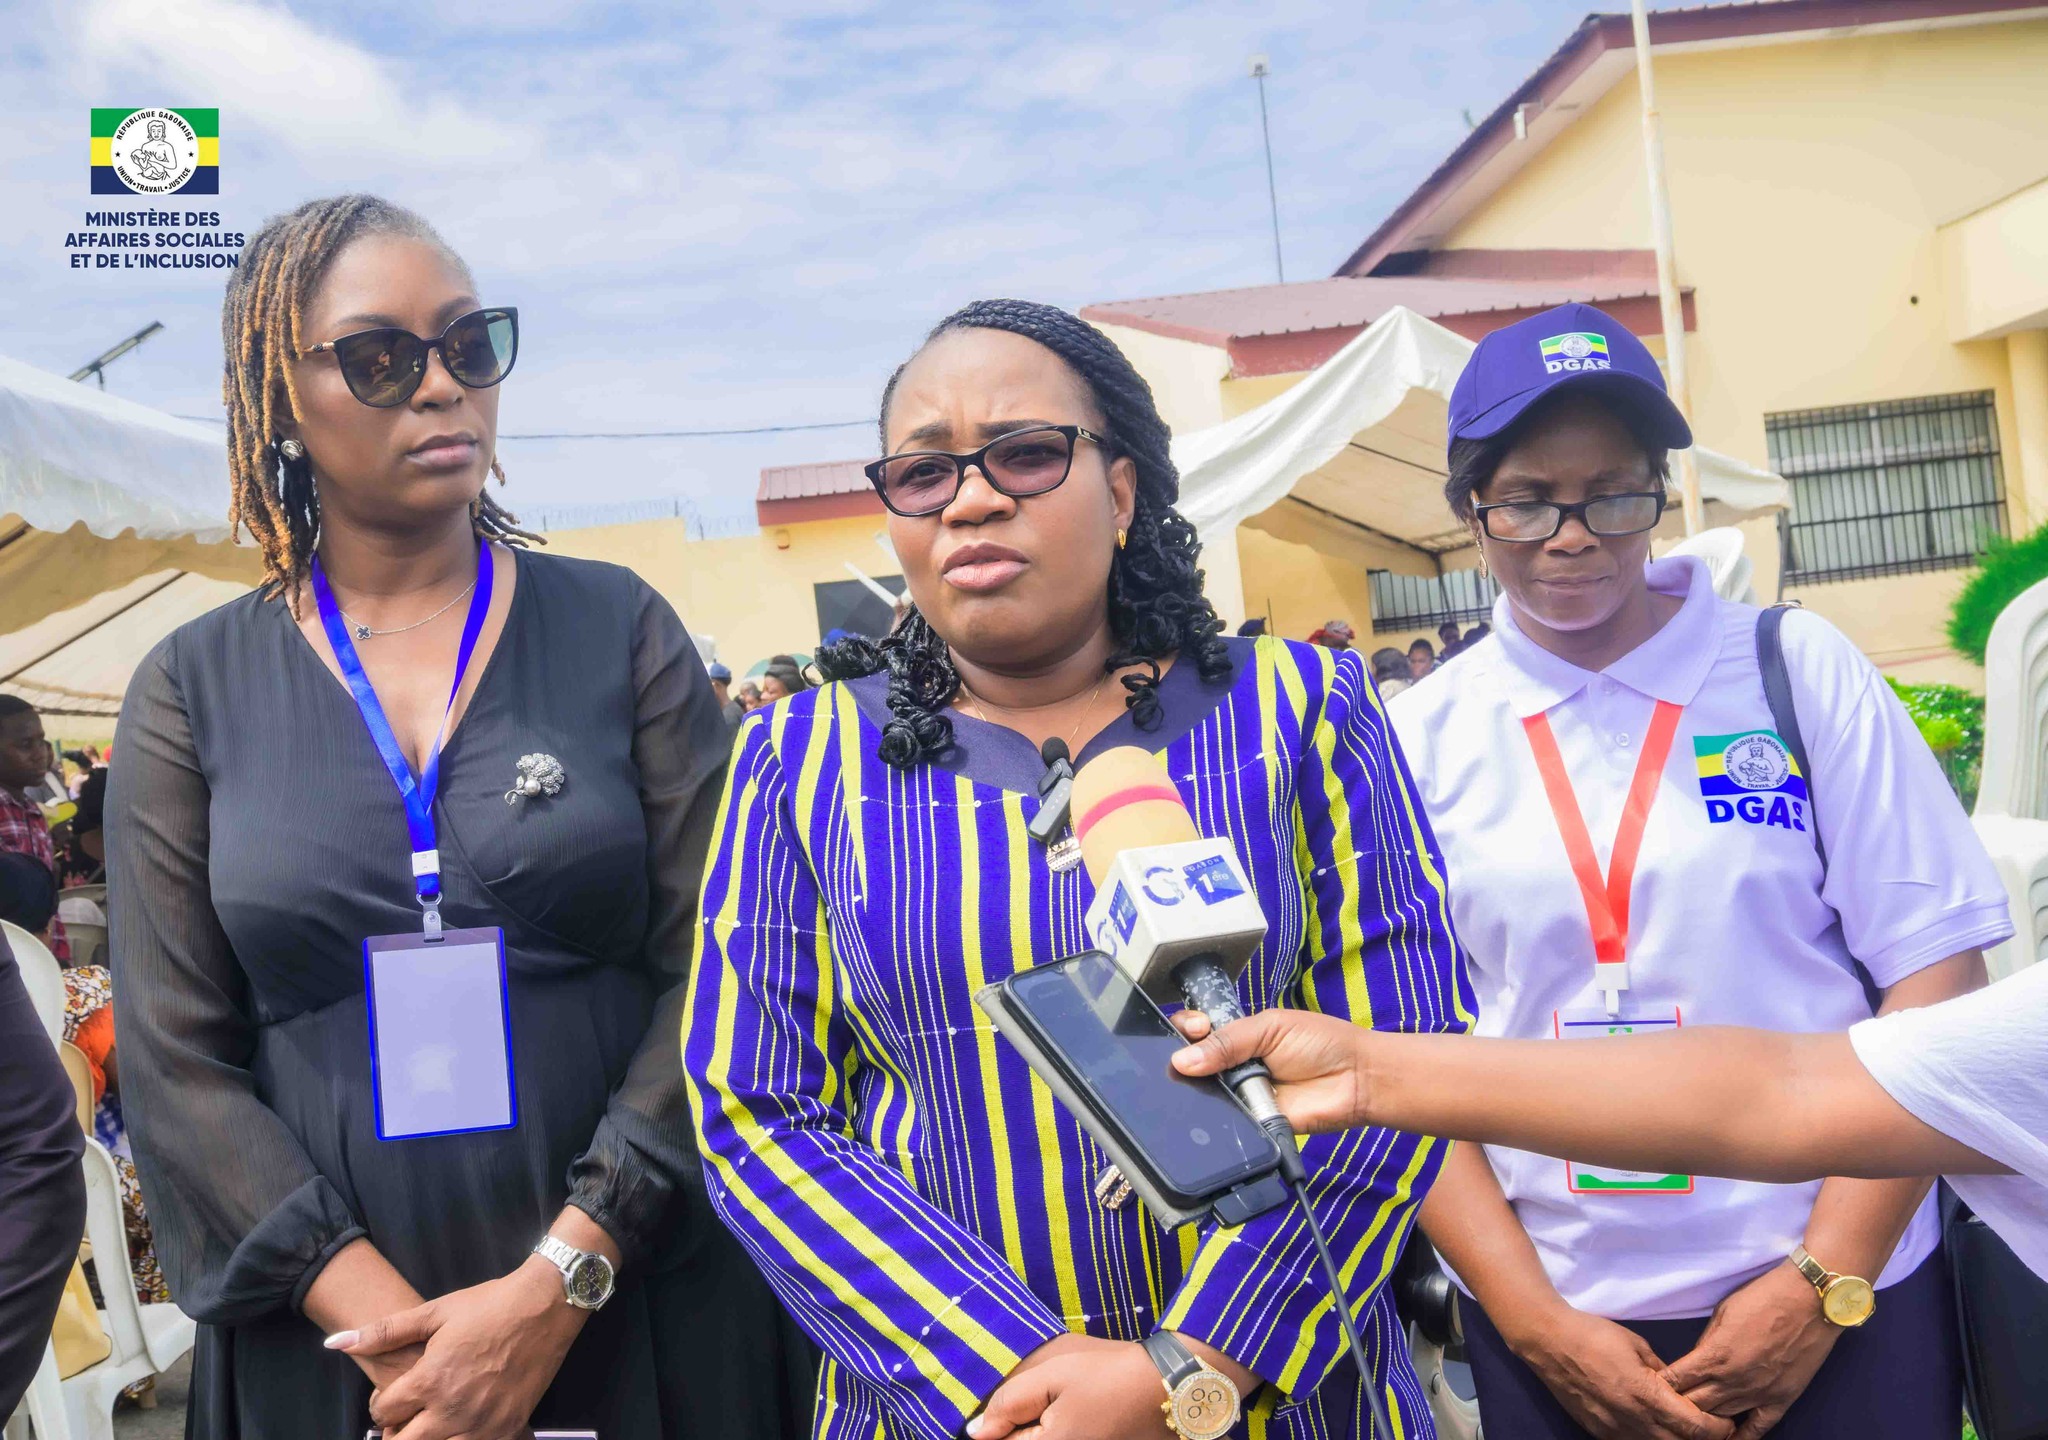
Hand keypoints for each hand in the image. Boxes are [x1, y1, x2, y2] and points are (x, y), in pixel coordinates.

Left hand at [329, 1256, 586, 1439]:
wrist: (545, 1305)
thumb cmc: (489, 1305)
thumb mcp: (436, 1312)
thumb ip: (384, 1332)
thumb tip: (336, 1343)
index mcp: (431, 1380)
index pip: (384, 1414)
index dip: (382, 1404)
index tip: (394, 1395)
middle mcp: (453, 1410)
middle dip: (397, 1432)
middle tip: (407, 1415)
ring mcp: (482, 1424)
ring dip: (427, 1439)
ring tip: (432, 1420)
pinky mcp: (507, 1430)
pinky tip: (461, 1425)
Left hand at [968, 1335, 1172, 1439]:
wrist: (1165, 1388)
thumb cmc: (1109, 1377)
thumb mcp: (1053, 1376)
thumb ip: (1009, 1403)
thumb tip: (977, 1431)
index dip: (998, 1424)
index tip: (1013, 1406)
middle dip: (1018, 1428)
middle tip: (1039, 1405)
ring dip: (1036, 1430)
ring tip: (1064, 1406)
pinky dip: (1055, 1430)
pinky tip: (1073, 1415)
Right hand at [1170, 1008, 1368, 1133]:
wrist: (1357, 1079)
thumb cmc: (1322, 1043)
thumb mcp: (1271, 1028)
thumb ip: (1228, 1041)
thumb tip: (1183, 1060)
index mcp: (1237, 1036)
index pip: (1197, 1031)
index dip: (1187, 1028)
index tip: (1193, 1027)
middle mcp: (1234, 1066)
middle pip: (1193, 1064)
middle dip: (1183, 1058)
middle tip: (1187, 1057)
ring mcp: (1241, 1095)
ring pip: (1203, 1094)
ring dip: (1197, 1088)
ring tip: (1198, 1080)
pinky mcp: (1251, 1123)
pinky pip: (1224, 1122)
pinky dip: (1217, 1116)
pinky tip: (1210, 1106)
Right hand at [1507, 1304, 1736, 1439]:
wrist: (1548, 1342)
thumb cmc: (1594, 1335)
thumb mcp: (1637, 1345)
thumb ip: (1663, 1372)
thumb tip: (1681, 1388)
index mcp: (1647, 1395)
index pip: (1695, 1426)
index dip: (1718, 1429)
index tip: (1728, 1423)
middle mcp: (1633, 1419)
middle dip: (1701, 1439)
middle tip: (1712, 1429)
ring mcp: (1613, 1430)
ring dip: (1674, 1439)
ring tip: (1682, 1428)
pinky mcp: (1598, 1432)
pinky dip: (1648, 1438)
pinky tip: (1651, 1426)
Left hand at [1662, 1264, 1837, 1438]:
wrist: (1809, 1301)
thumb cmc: (1762, 1298)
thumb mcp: (1722, 1314)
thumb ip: (1707, 1343)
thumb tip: (1696, 1362)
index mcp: (1714, 1356)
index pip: (1675, 1382)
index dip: (1660, 1386)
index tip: (1650, 1388)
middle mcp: (1733, 1380)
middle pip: (1694, 1406)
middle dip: (1677, 1406)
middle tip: (1666, 1407)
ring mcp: (1758, 1393)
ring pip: (1721, 1419)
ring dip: (1704, 1421)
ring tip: (1691, 1422)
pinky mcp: (1781, 1399)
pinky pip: (1758, 1428)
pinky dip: (1741, 1437)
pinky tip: (1729, 1439)